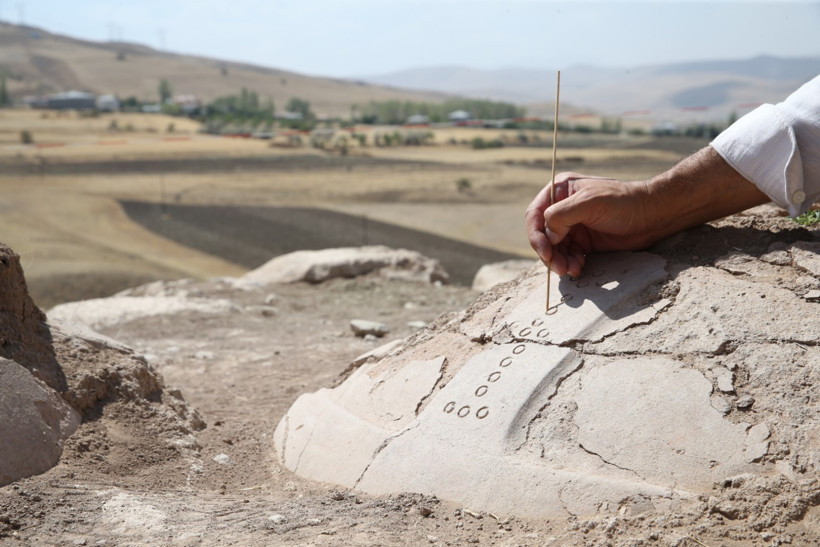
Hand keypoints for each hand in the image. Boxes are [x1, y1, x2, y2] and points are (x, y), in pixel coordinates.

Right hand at [525, 173, 656, 276]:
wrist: (653, 216)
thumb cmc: (623, 202)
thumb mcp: (589, 203)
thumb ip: (562, 215)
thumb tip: (548, 236)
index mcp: (561, 191)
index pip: (535, 214)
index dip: (536, 235)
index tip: (546, 252)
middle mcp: (563, 208)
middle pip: (543, 235)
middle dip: (549, 253)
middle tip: (559, 267)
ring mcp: (573, 226)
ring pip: (555, 249)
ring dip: (559, 262)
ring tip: (572, 270)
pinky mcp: (584, 242)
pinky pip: (568, 256)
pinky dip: (570, 264)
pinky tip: (579, 268)